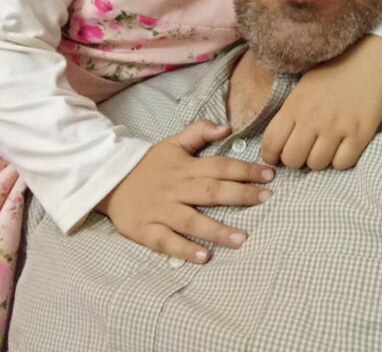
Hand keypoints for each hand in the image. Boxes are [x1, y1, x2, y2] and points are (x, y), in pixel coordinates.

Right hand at [96, 120, 274, 263]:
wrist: (109, 180)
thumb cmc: (149, 164)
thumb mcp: (173, 143)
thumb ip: (199, 132)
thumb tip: (227, 126)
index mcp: (185, 167)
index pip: (220, 166)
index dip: (245, 170)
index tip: (269, 175)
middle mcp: (176, 188)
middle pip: (211, 192)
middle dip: (240, 195)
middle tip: (266, 199)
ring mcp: (161, 210)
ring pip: (191, 221)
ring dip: (216, 230)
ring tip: (242, 239)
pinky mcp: (146, 230)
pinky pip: (166, 241)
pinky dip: (184, 249)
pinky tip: (204, 257)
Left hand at [261, 35, 381, 169]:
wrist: (370, 61)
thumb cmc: (334, 72)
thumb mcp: (303, 87)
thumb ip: (289, 113)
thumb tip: (278, 142)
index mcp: (295, 105)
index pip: (271, 143)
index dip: (270, 156)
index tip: (276, 157)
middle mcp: (313, 119)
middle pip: (292, 160)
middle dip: (295, 160)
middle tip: (304, 151)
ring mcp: (336, 128)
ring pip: (317, 164)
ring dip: (319, 160)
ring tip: (325, 146)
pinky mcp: (359, 135)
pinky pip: (342, 164)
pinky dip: (341, 160)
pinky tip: (342, 147)